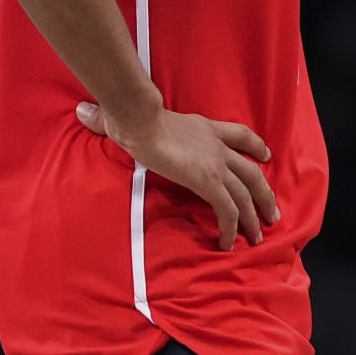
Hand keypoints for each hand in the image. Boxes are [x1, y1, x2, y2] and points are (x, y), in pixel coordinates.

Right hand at [76, 101, 277, 249]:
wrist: (140, 119)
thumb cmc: (132, 116)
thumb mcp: (129, 116)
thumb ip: (110, 119)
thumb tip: (83, 111)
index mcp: (204, 128)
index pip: (239, 134)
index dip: (255, 146)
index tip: (266, 155)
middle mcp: (216, 146)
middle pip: (252, 171)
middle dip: (264, 194)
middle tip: (272, 213)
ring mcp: (215, 164)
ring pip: (246, 194)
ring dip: (254, 218)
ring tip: (259, 237)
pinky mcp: (208, 181)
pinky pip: (228, 210)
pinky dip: (231, 228)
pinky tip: (229, 243)